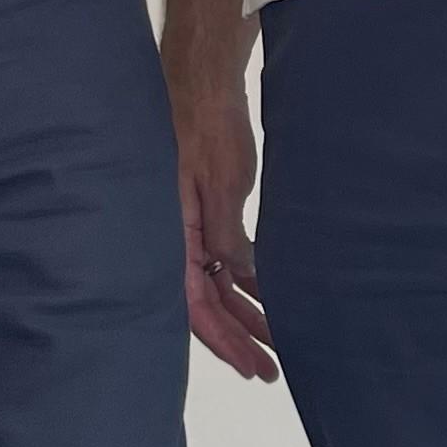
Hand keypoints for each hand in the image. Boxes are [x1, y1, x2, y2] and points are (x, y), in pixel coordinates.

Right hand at [170, 41, 277, 380]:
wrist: (202, 78)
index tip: (254, 367)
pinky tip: (264, 291)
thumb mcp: (221, 181)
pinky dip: (241, 278)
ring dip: (243, 310)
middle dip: (238, 337)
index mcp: (171, 235)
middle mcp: (174, 237)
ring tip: (275, 338)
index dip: (225, 341)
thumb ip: (227, 235)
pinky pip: (219, 256)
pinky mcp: (202, 210)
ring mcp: (187, 225)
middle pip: (205, 302)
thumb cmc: (207, 123)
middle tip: (271, 368)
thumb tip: (239, 278)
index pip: (195, 306)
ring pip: (214, 282)